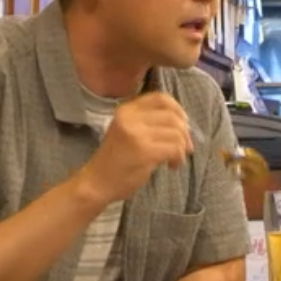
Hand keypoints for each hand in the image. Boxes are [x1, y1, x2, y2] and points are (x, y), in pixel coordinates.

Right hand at [76, 92, 193, 206]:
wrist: (97, 182)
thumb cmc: (116, 159)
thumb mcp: (127, 130)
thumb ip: (149, 121)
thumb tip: (183, 122)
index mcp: (126, 109)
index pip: (160, 98)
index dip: (177, 109)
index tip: (182, 124)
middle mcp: (131, 117)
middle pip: (172, 116)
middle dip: (184, 133)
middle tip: (183, 148)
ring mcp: (137, 134)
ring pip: (177, 133)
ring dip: (182, 148)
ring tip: (174, 159)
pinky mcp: (145, 151)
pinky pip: (175, 148)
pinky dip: (179, 157)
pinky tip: (171, 165)